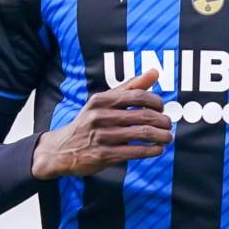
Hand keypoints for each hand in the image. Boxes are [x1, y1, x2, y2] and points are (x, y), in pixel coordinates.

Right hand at [32, 69, 172, 179]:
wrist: (60, 150)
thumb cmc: (89, 121)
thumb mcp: (104, 101)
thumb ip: (130, 86)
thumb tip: (155, 72)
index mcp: (102, 100)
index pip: (138, 95)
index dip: (156, 101)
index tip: (162, 108)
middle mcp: (100, 116)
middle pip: (143, 115)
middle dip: (162, 121)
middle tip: (168, 124)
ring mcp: (101, 137)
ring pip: (141, 134)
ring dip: (161, 136)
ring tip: (168, 137)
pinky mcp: (103, 156)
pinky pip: (134, 152)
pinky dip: (151, 150)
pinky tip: (158, 149)